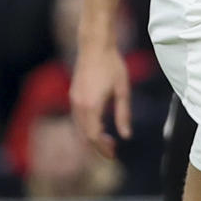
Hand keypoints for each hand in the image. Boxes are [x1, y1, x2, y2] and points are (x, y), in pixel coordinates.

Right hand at [70, 41, 130, 160]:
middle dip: (98, 146)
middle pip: (85, 136)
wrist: (94, 45)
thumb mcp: (123, 90)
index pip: (94, 136)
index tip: (114, 155)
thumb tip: (126, 136)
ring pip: (80, 128)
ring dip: (92, 137)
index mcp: (92, 106)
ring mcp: (74, 100)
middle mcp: (79, 105)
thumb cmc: (112, 65)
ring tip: (109, 140)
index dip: (103, 149)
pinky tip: (100, 126)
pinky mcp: (73, 95)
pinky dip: (87, 127)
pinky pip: (78, 118)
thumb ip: (124, 114)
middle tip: (113, 151)